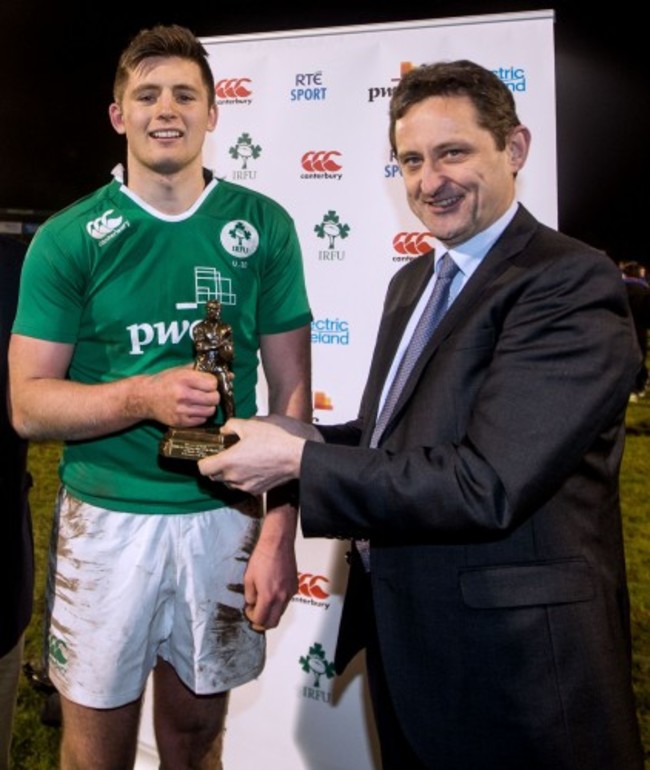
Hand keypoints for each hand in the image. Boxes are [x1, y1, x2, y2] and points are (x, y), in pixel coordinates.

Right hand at [136, 365, 219, 426]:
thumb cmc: (166, 381)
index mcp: (184, 378)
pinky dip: (201, 415)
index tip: (208, 383)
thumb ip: (204, 371)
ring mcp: (181, 410)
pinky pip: (202, 420)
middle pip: (214, 398)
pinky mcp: (179, 422)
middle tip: (207, 394)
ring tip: (201, 402)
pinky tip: (194, 409)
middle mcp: (182, 395)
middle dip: (213, 395)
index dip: (213, 383)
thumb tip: (231, 375)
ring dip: (209, 406)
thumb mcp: (181, 370)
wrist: (145, 397)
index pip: (212, 383)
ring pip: (210, 411)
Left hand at [197, 416, 310, 493]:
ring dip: (229, 473)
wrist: (296, 457)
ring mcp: (245, 486)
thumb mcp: (250, 424)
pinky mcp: (257, 490)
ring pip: (228, 482)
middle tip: (224, 454)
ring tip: (240, 460)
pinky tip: (252, 466)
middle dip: (215, 466)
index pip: (203, 469)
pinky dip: (242, 478)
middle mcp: (233, 477)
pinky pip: (242, 486)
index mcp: (228, 461)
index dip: (203, 461)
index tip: (208, 455)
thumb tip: (224, 430)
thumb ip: (231, 426)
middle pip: (214, 476)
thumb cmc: (274, 440)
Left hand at [242, 511, 297, 630]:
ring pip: (281, 612)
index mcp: (269, 596)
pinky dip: (278, 603)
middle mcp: (282, 597)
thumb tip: (252, 604)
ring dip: (271, 613)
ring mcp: (290, 592)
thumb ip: (250, 595)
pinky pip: (286, 601)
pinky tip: (272, 592)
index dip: (252, 618)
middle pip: (273, 622)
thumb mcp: (248, 578)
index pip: (261, 619)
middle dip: (263, 623)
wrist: (277, 544)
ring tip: (262, 601)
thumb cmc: (262, 558)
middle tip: (255, 616)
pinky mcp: (295, 586)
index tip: (248, 611)